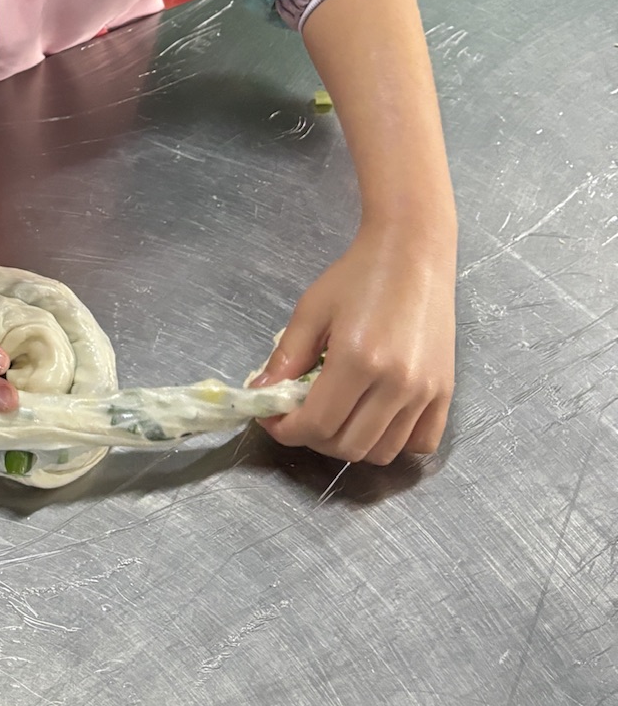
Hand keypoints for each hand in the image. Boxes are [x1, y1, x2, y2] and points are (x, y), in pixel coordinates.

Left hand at [252, 220, 455, 464]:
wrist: (412, 253)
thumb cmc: (358, 276)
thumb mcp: (311, 310)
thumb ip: (286, 358)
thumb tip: (260, 395)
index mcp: (357, 360)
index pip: (316, 424)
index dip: (286, 430)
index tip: (272, 419)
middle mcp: (396, 384)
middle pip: (348, 446)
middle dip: (314, 438)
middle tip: (301, 415)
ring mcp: (426, 392)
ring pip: (382, 452)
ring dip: (351, 444)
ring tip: (336, 415)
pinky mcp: (446, 392)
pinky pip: (421, 443)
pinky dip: (394, 443)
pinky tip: (375, 419)